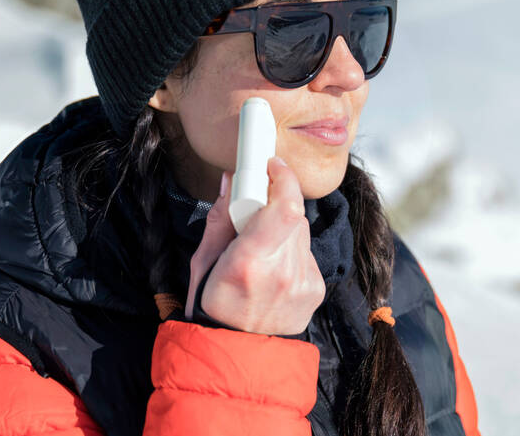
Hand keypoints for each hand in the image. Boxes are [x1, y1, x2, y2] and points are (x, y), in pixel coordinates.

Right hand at [184, 157, 324, 335]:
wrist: (237, 353)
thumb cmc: (213, 305)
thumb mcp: (203, 262)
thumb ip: (220, 217)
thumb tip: (231, 179)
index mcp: (248, 263)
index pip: (286, 207)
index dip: (284, 178)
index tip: (272, 165)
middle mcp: (282, 273)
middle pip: (293, 214)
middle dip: (276, 204)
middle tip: (255, 214)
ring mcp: (303, 284)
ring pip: (302, 232)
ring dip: (283, 230)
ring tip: (261, 253)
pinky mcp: (316, 290)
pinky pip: (307, 253)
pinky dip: (291, 252)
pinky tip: (274, 272)